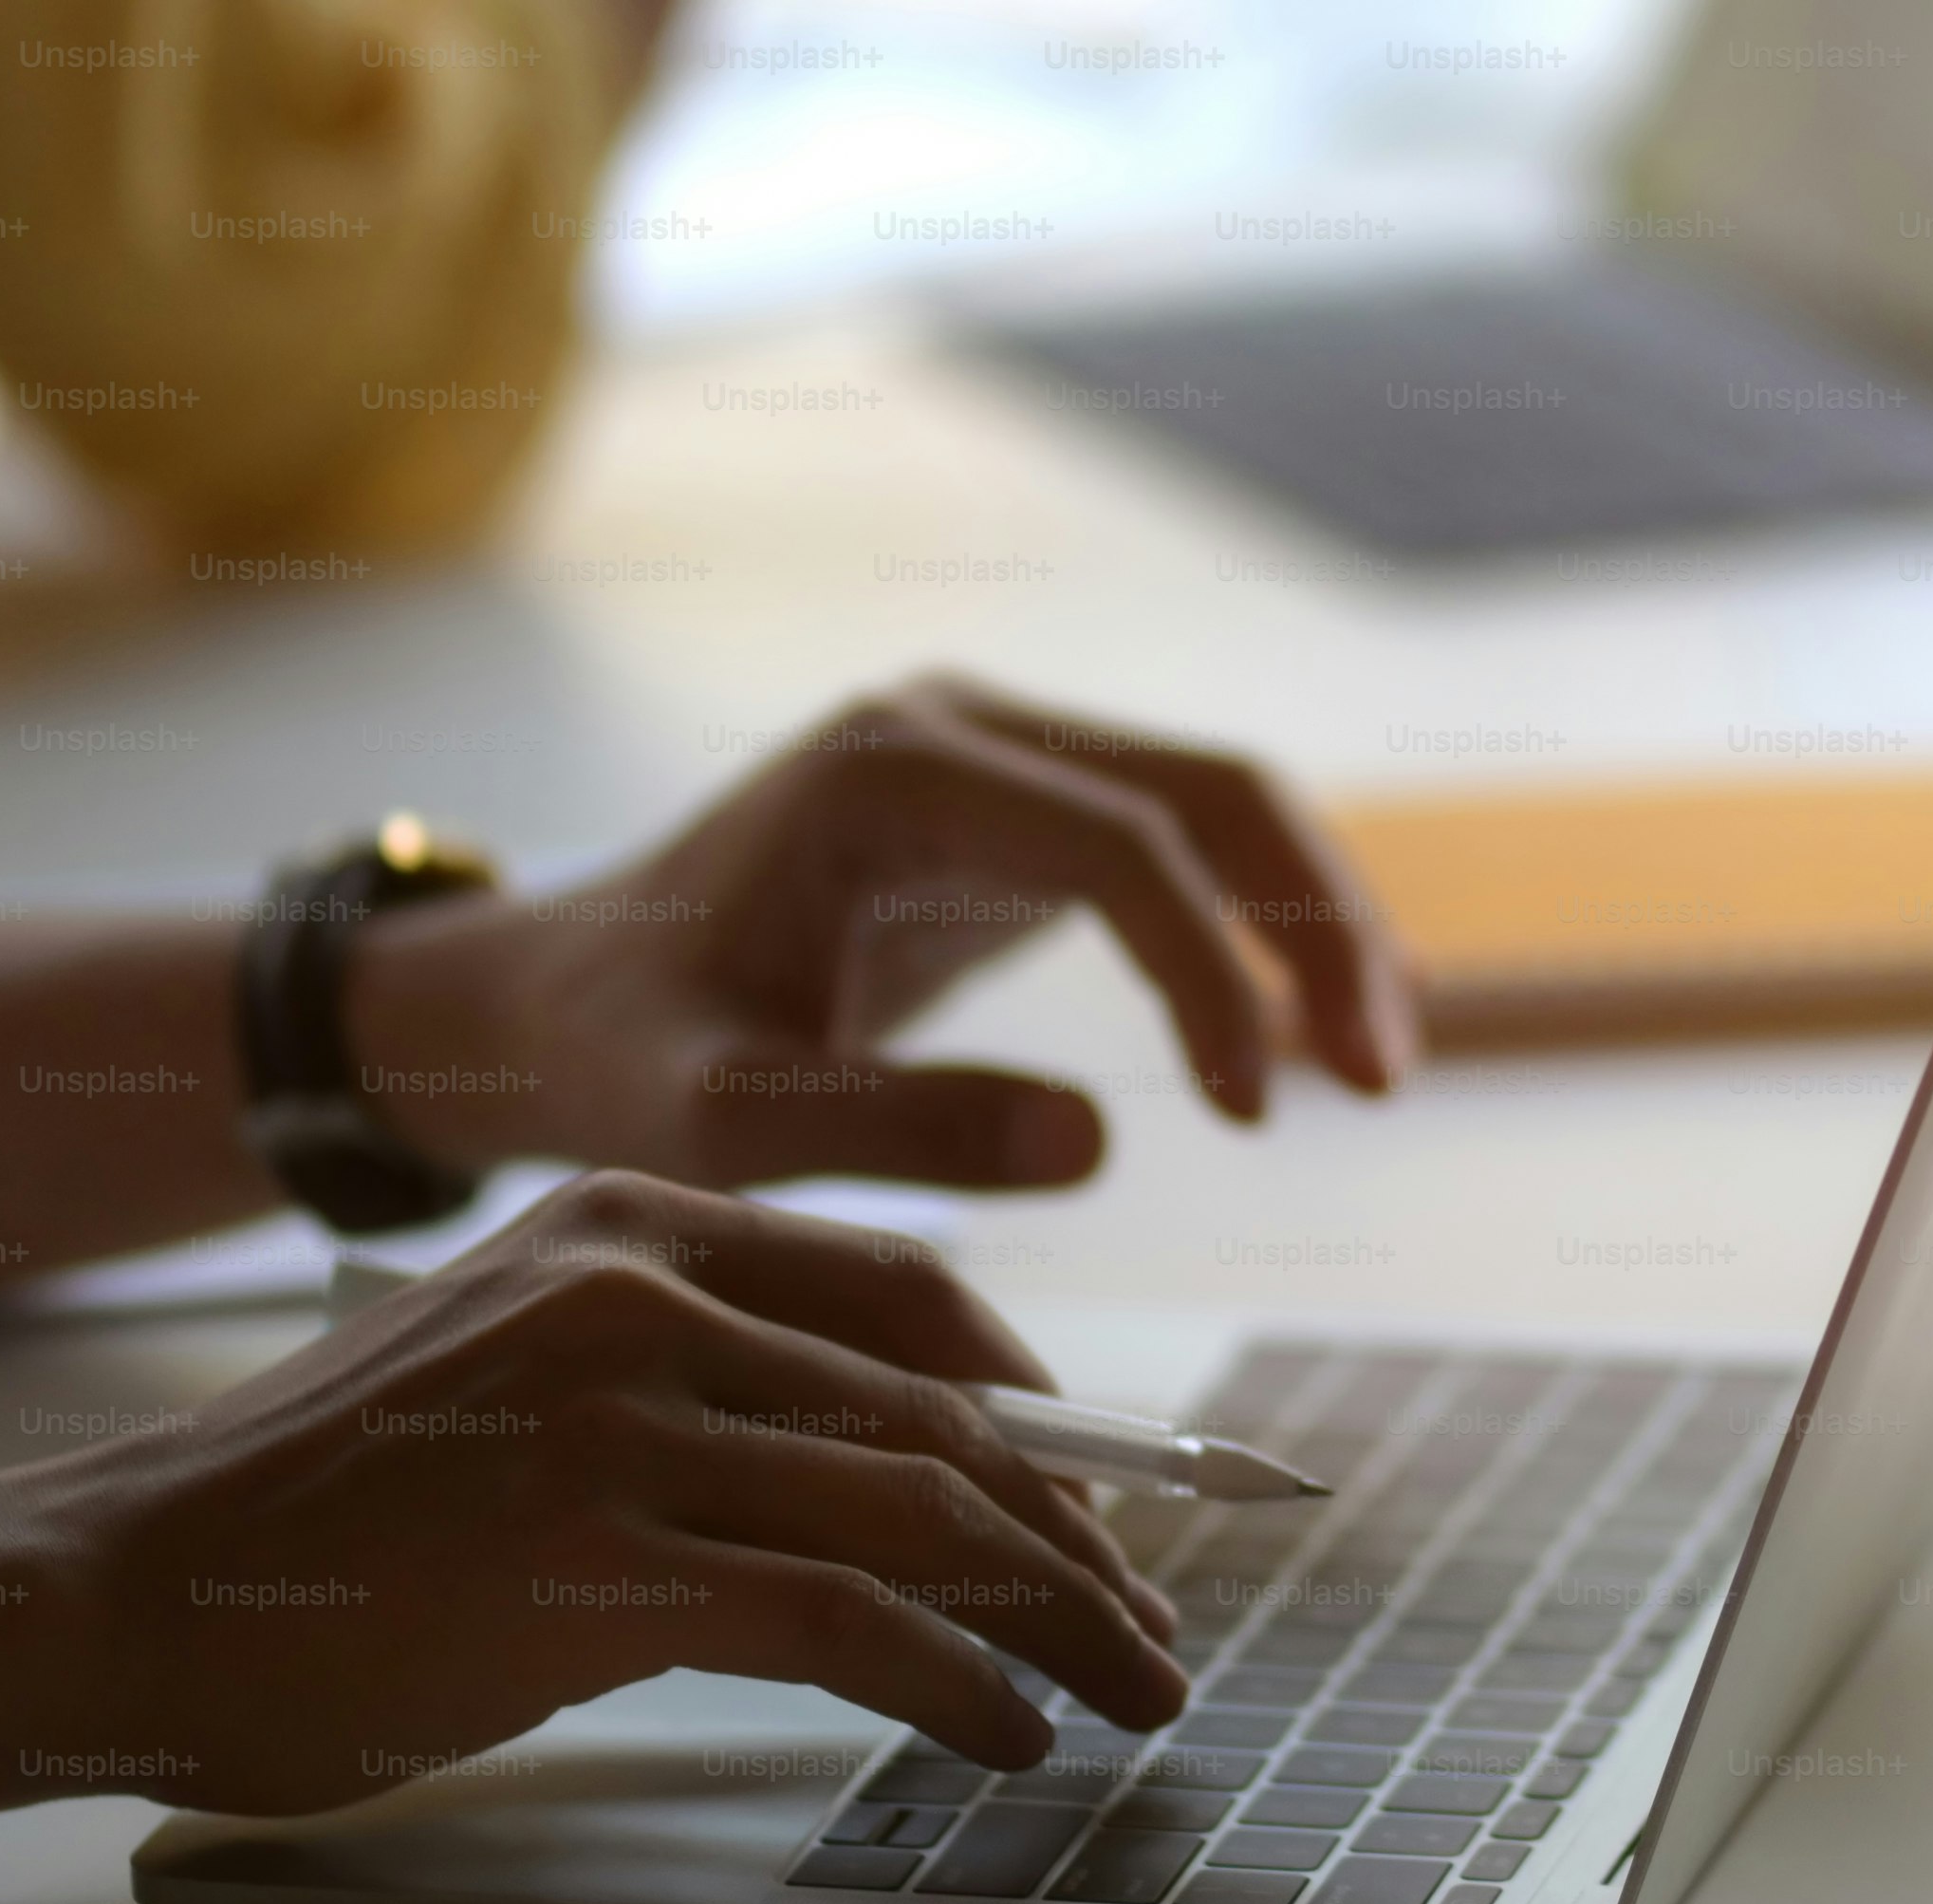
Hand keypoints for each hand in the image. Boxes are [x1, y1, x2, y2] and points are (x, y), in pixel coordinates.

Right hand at [37, 1173, 1193, 1816]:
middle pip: (942, 1414)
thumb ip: (669, 1380)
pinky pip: (853, 1623)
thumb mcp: (503, 1372)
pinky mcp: (603, 1558)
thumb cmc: (316, 1513)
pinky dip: (963, 1687)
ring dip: (1059, 1620)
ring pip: (927, 1515)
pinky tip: (1010, 1738)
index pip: (906, 1298)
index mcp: (621, 1219)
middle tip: (1153, 1627)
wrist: (124, 1589)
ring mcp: (621, 1420)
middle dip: (1080, 1534)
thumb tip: (876, 1476)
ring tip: (1126, 1695)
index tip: (1112, 1499)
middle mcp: (636, 1293)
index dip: (1041, 1405)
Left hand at [359, 670, 1418, 1188]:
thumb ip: (884, 1129)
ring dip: (1313, 926)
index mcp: (891, 769)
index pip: (1118, 841)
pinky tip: (1296, 1049)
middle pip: (1213, 788)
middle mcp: (961, 728)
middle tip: (1381, 1079)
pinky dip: (1257, 937)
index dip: (1208, 971)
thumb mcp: (714, 1119)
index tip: (1251, 1114)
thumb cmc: (615, 1060)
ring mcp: (997, 758)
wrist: (550, 1004)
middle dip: (1316, 925)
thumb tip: (1099, 1144)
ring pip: (1222, 807)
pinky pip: (1182, 851)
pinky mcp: (1017, 817)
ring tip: (1373, 1074)